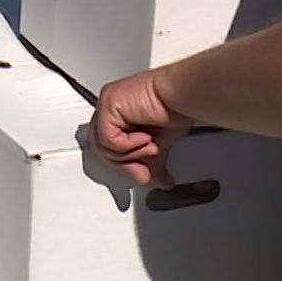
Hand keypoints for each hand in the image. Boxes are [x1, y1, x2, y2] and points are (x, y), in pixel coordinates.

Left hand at [88, 70, 193, 187]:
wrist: (181, 99)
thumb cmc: (174, 111)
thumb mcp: (157, 145)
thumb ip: (148, 162)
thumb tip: (155, 181)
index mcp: (116, 113)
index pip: (105, 145)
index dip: (121, 162)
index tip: (142, 174)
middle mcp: (108, 107)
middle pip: (100, 147)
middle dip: (124, 163)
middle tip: (144, 172)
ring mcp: (107, 104)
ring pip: (102, 146)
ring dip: (130, 154)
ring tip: (151, 146)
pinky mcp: (109, 105)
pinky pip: (108, 139)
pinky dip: (128, 145)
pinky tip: (145, 137)